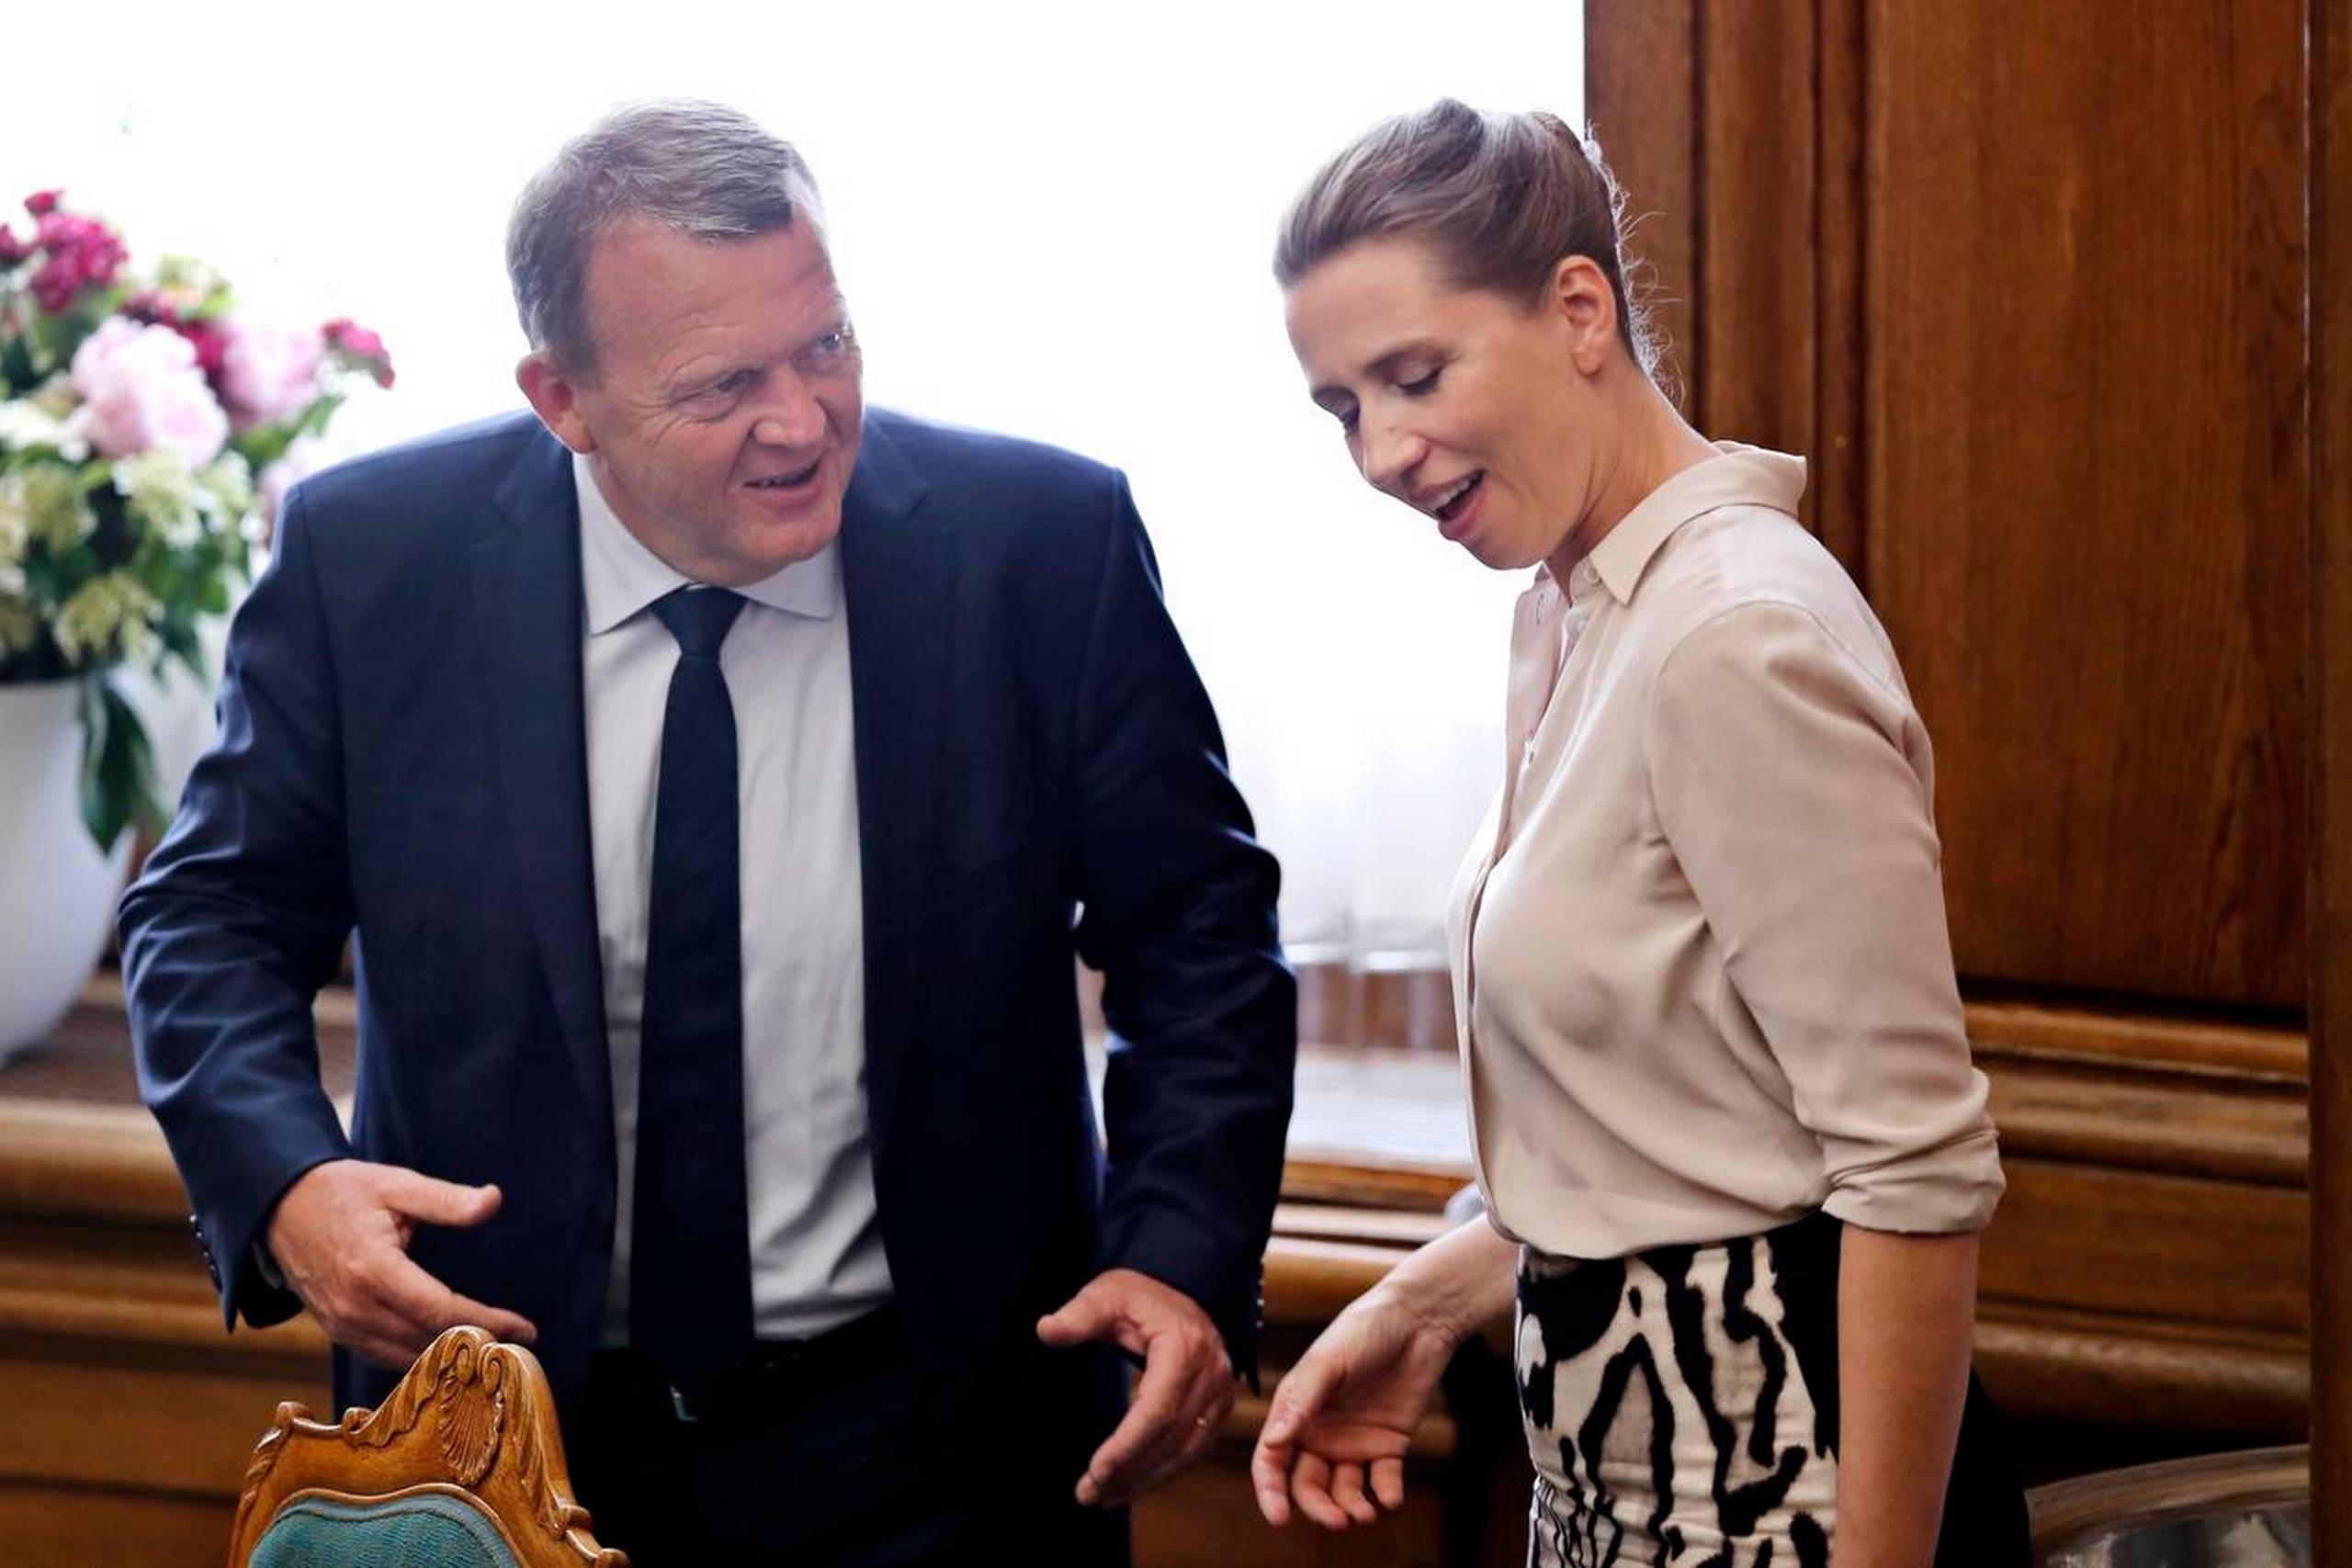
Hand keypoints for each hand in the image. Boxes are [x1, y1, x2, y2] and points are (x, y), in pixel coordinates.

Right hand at [264, 1158, 537, 1370]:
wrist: (279, 1207)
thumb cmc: (343, 1191)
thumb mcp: (397, 1184)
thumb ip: (447, 1199)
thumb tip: (493, 1202)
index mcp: (373, 1271)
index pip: (441, 1311)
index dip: (488, 1323)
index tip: (526, 1330)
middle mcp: (355, 1308)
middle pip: (428, 1342)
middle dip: (477, 1347)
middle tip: (521, 1347)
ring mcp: (341, 1325)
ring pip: (406, 1359)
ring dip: (450, 1361)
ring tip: (494, 1354)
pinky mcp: (336, 1332)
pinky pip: (384, 1357)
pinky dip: (420, 1360)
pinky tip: (451, 1354)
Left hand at [1037, 1268, 1236, 1507]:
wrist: (1184, 1290)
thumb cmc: (1141, 1294)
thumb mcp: (1107, 1294)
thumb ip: (1078, 1315)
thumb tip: (1045, 1330)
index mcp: (1184, 1348)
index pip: (1158, 1409)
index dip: (1127, 1445)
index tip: (1095, 1470)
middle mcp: (1211, 1375)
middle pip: (1171, 1438)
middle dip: (1130, 1470)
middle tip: (1088, 1494)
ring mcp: (1221, 1394)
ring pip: (1186, 1451)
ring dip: (1145, 1480)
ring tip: (1103, 1498)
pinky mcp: (1219, 1407)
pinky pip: (1194, 1449)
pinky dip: (1163, 1472)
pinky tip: (1133, 1484)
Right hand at [1251, 1285, 1460, 1529]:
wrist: (1418, 1320)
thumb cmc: (1364, 1330)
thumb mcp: (1328, 1362)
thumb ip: (1301, 1402)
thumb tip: (1272, 1443)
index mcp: (1296, 1412)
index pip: (1272, 1461)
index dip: (1270, 1491)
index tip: (1279, 1519)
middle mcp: (1321, 1433)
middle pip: (1308, 1485)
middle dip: (1319, 1508)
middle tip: (1338, 1521)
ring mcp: (1355, 1441)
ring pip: (1345, 1490)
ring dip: (1351, 1507)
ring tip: (1365, 1515)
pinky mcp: (1389, 1445)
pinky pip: (1383, 1480)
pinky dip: (1385, 1495)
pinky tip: (1389, 1498)